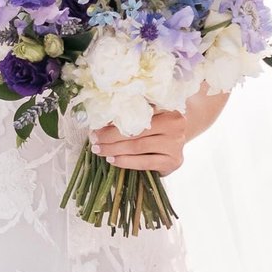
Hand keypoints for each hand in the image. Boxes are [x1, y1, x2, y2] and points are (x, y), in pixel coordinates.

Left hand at [93, 90, 226, 174]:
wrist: (178, 137)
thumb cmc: (158, 122)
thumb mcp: (149, 113)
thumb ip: (131, 112)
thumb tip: (100, 117)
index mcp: (168, 108)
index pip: (137, 115)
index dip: (114, 121)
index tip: (96, 125)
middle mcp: (176, 126)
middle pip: (136, 132)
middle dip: (110, 137)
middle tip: (94, 139)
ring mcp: (176, 146)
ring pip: (138, 148)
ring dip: (114, 150)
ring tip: (99, 150)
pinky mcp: (172, 162)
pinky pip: (144, 163)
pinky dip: (126, 162)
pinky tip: (112, 160)